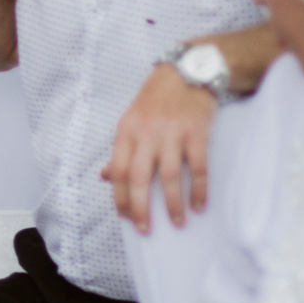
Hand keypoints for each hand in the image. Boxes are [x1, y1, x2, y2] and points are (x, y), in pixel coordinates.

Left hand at [105, 62, 216, 231]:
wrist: (188, 73)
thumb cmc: (156, 101)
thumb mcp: (130, 121)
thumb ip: (119, 151)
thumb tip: (104, 177)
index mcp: (126, 132)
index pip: (117, 171)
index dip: (120, 197)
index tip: (125, 217)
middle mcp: (147, 135)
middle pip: (139, 178)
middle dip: (140, 208)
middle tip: (145, 229)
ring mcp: (173, 135)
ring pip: (170, 177)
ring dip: (173, 204)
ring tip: (176, 223)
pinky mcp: (197, 134)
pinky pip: (199, 168)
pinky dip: (199, 190)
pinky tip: (199, 205)